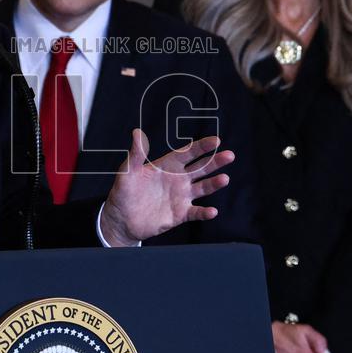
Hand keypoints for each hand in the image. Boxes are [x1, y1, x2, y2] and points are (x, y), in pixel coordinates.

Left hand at [100, 129, 233, 246]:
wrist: (121, 220)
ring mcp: (181, 197)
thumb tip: (137, 133)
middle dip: (215, 161)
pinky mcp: (180, 214)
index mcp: (167, 166)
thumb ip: (135, 154)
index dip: (201, 147)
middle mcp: (178, 179)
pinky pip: (196, 212)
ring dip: (214, 184)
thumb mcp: (127, 172)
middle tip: (229, 155)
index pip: (188, 153)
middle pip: (201, 168)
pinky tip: (212, 211)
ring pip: (203, 188)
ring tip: (225, 179)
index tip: (216, 141)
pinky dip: (204, 212)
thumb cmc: (123, 193)